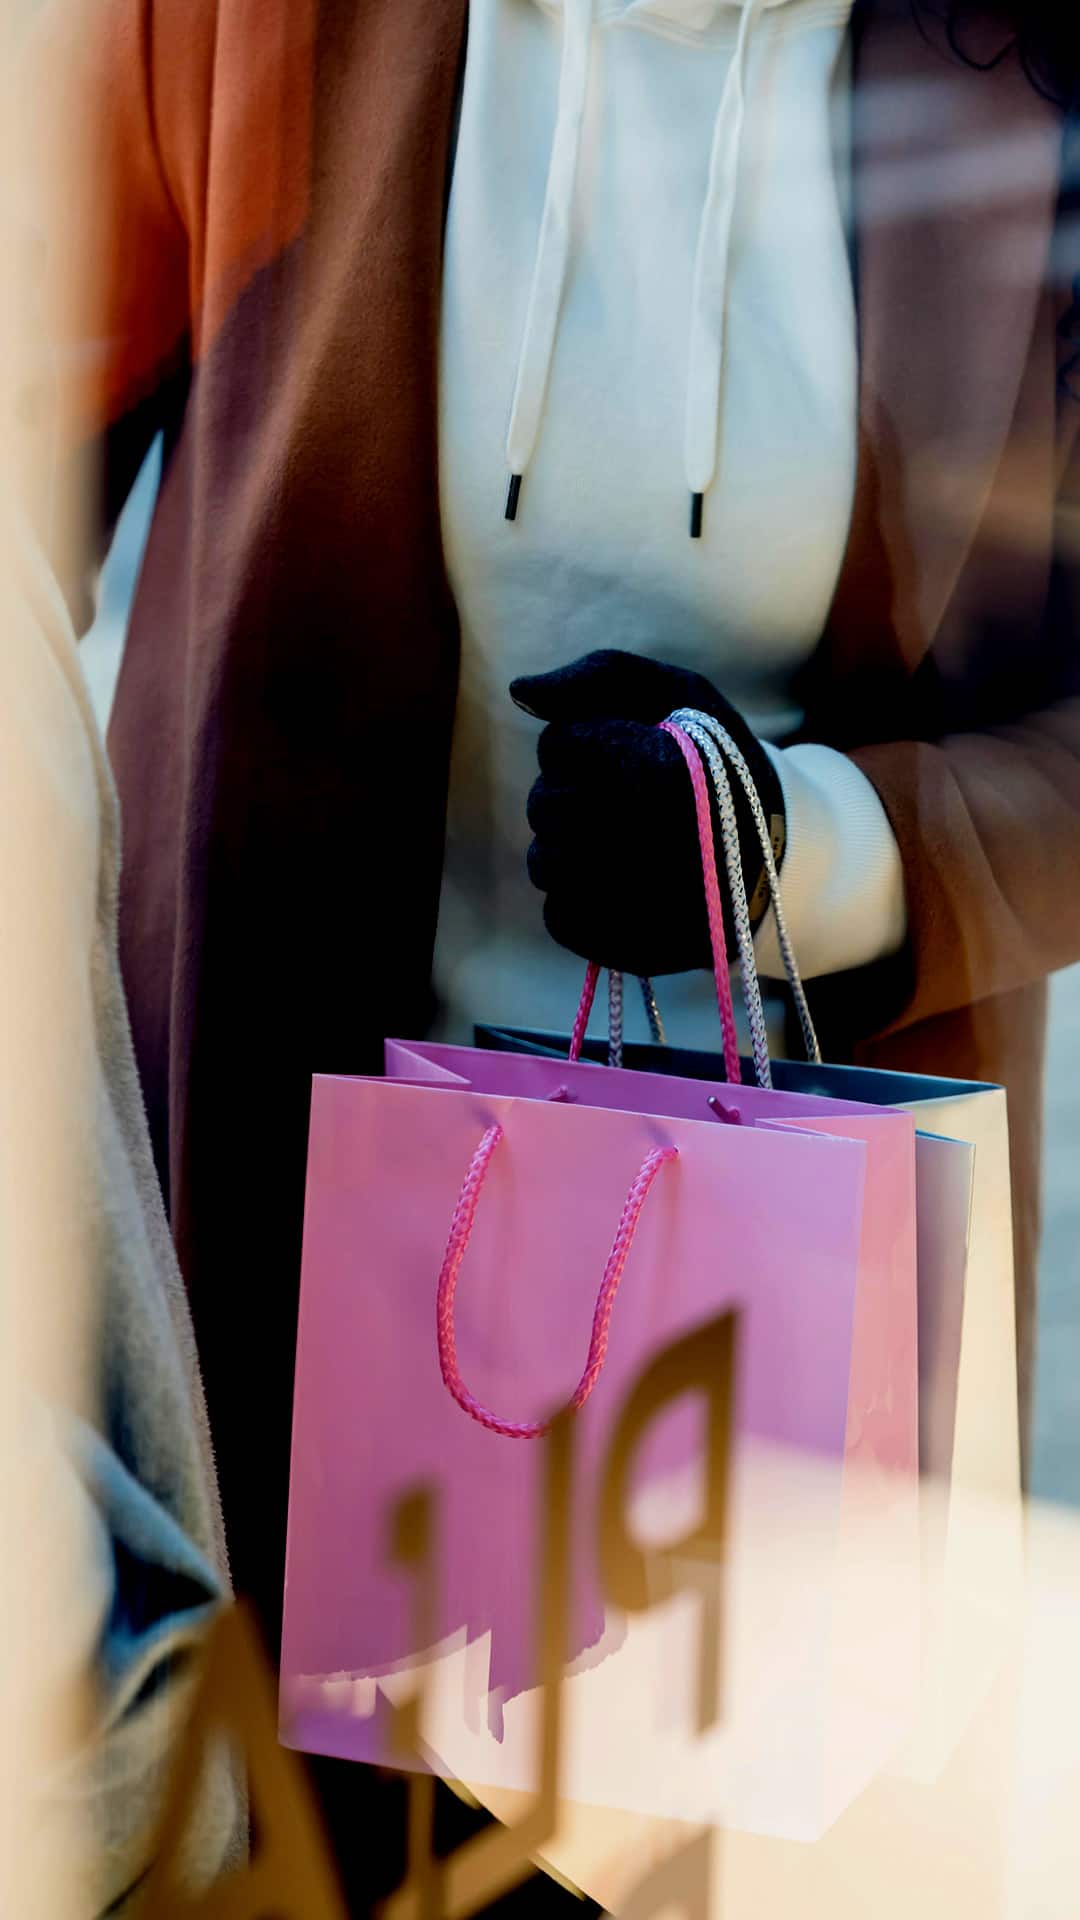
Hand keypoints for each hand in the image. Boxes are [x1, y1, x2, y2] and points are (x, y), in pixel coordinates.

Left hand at [510, 650, 784, 976]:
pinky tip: (621, 884)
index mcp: (659, 769)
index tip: (628, 752)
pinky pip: (558, 916)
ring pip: (542, 864)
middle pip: (543, 805)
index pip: (558, 745)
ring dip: (568, 849)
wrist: (773, 855)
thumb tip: (519, 691)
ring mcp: (638, 903)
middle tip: (622, 800)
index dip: (585, 742)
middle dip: (570, 795)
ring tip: (619, 843)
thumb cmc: (714, 764)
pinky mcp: (629, 948)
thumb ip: (598, 677)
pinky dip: (579, 898)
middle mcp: (646, 839)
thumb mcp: (678, 696)